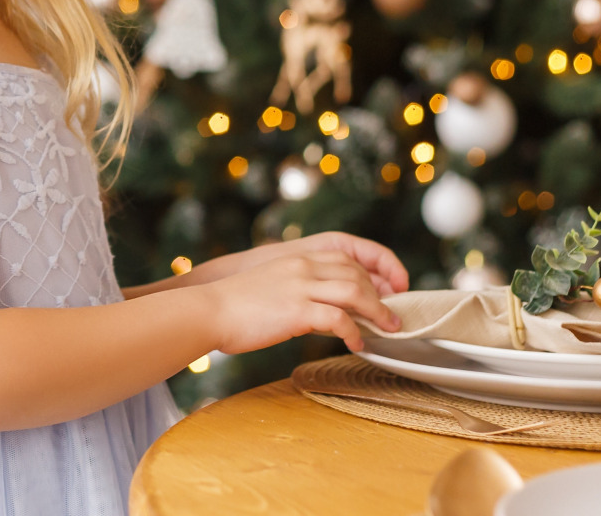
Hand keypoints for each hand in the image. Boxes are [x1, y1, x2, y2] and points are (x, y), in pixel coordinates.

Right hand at [202, 247, 402, 356]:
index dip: (374, 272)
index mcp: (298, 257)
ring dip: (377, 312)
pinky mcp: (297, 310)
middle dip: (380, 295)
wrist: (209, 311)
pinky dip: (353, 332)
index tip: (388, 289)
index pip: (348, 257)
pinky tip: (355, 344)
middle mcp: (303, 266)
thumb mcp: (272, 284)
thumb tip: (323, 310)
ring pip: (355, 292)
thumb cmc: (236, 305)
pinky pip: (338, 319)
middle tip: (391, 317)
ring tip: (387, 330)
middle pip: (356, 273)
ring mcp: (301, 286)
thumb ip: (298, 287)